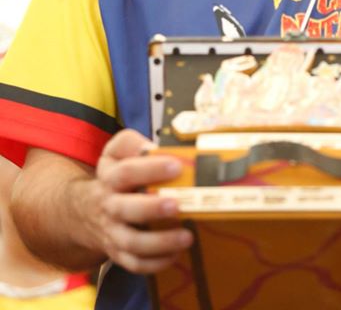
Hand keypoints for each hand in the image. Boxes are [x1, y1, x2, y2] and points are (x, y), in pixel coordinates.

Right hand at [87, 129, 192, 273]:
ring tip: (187, 236)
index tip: (176, 166)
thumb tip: (153, 146)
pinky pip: (135, 263)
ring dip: (160, 242)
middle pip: (126, 209)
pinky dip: (155, 263)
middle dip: (153, 208)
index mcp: (110, 178)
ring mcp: (113, 233)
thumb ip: (131, 144)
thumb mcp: (114, 153)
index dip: (151, 169)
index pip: (127, 172)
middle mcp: (110, 207)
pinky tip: (176, 254)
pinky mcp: (118, 253)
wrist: (85, 211)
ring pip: (132, 243)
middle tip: (177, 204)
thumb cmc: (113, 176)